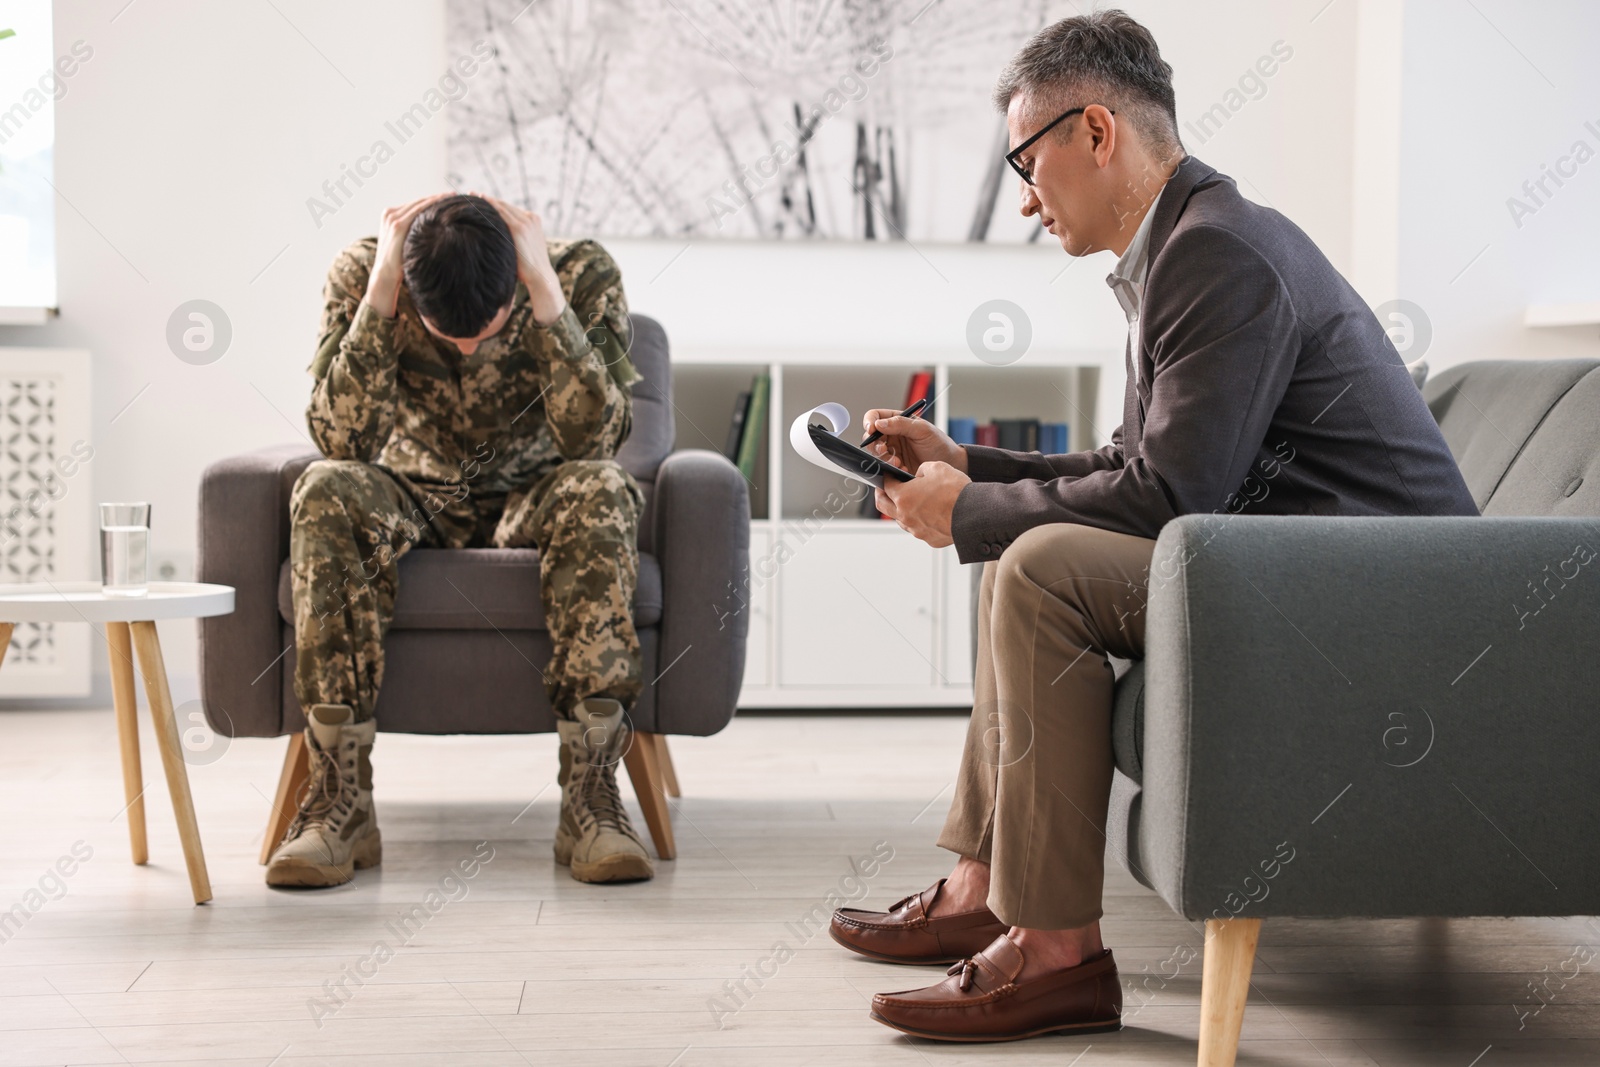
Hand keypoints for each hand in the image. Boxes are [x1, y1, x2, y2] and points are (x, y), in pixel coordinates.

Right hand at [364, 193, 450, 318]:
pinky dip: (431, 206)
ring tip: (453, 197)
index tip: (449, 197)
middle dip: (437, 197)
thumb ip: (414, 231)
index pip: (415, 204)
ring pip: (419, 204)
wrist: (385, 275)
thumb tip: (437, 228)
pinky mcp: (398, 226)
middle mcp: (390, 214)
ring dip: (437, 199)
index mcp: (390, 215)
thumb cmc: (399, 262)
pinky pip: (418, 211)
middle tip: (455, 194)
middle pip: (418, 202)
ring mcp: (393, 218)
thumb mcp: (405, 241)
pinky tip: (444, 205)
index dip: (432, 200)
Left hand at [479, 194, 566, 325]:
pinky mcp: (519, 228)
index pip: (511, 210)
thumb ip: (515, 238)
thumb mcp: (525, 248)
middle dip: (489, 199)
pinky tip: (479, 200)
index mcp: (534, 221)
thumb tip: (497, 239)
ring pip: (502, 206)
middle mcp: (531, 219)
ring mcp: (526, 222)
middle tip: (472, 193)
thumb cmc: (530, 268)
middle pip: (506, 205)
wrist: (540, 277)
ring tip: (471, 195)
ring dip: (487, 200)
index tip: (482, 199)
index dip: (496, 204)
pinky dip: (490, 204)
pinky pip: (501, 212)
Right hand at [861, 408, 967, 475]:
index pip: (875, 416)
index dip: (870, 422)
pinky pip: (883, 467)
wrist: (950, 464)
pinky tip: (903, 469)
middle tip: (885, 450)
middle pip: (871, 437)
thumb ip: (901, 424)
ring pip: (876, 453)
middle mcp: (892, 435)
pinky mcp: (894, 465)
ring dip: (884, 458)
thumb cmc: (939, 444)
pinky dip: (890, 469)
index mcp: (897, 421)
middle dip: (876, 445)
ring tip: (898, 462)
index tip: (872, 430)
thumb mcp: (922, 430)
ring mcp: (892, 450)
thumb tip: (879, 423)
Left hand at [877, 460, 969, 548]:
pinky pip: (919, 529)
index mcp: (903, 497)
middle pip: (884, 505)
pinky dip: (921, 521)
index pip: (885, 486)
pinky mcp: (929, 539)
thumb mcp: (936, 467)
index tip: (890, 476)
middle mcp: (905, 516)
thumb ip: (921, 469)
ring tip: (913, 501)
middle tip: (886, 490)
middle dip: (883, 495)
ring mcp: (917, 530)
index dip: (887, 478)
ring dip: (903, 510)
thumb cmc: (955, 491)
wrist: (974, 514)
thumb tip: (918, 476)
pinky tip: (931, 514)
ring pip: (902, 520)